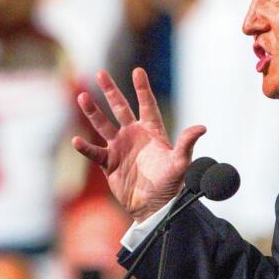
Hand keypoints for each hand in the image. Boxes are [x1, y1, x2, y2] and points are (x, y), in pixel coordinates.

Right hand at [72, 68, 205, 221]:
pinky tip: (76, 140)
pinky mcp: (109, 163)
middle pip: (120, 108)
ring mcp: (119, 148)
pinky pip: (94, 152)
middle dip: (111, 91)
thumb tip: (202, 128)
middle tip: (101, 73)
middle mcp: (134, 135)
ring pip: (103, 125)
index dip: (142, 89)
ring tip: (82, 96)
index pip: (147, 105)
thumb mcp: (180, 164)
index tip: (138, 71)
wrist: (153, 207)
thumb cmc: (170, 185)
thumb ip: (186, 144)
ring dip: (92, 112)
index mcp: (152, 131)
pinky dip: (85, 147)